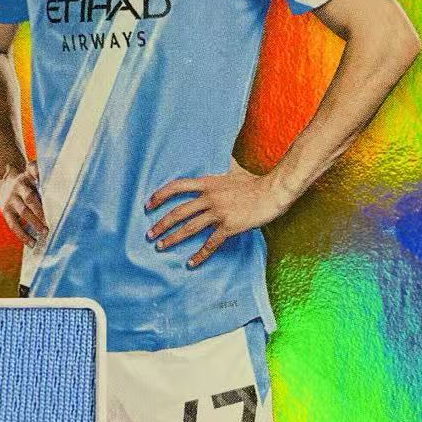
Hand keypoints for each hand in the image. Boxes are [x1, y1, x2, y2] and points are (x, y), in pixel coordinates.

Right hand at [0, 161, 47, 246]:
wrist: (4, 182)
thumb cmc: (27, 180)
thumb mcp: (32, 173)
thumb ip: (39, 172)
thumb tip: (53, 171)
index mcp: (25, 179)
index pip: (34, 184)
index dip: (41, 189)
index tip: (54, 200)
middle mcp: (17, 189)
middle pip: (30, 199)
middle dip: (41, 211)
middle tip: (53, 220)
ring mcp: (10, 201)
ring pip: (23, 212)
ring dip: (34, 223)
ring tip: (45, 233)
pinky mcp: (6, 212)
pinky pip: (13, 225)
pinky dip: (23, 235)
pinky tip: (32, 243)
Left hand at [145, 160, 290, 267]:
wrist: (273, 191)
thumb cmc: (255, 181)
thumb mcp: (233, 169)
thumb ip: (222, 166)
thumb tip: (220, 158)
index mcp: (207, 183)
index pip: (176, 187)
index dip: (160, 196)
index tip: (148, 205)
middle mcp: (209, 198)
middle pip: (178, 212)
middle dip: (161, 224)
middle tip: (149, 234)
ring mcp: (219, 213)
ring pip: (190, 228)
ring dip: (173, 239)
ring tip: (161, 247)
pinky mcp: (229, 226)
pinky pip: (210, 243)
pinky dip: (200, 254)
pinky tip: (191, 263)